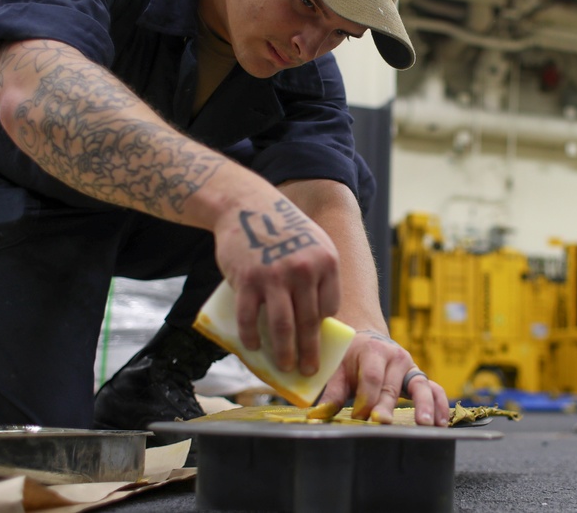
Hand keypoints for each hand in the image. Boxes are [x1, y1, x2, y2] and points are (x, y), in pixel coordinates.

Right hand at [213, 196, 340, 375]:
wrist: (247, 205)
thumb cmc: (282, 228)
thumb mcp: (312, 243)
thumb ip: (316, 275)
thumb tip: (314, 319)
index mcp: (326, 260)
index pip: (329, 306)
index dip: (323, 325)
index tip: (317, 340)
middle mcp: (303, 269)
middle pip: (309, 322)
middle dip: (309, 352)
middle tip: (309, 371)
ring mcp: (274, 275)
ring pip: (283, 327)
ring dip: (285, 353)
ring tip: (285, 367)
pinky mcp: (247, 280)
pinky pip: (251, 318)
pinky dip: (252, 337)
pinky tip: (253, 347)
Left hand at [313, 330, 449, 425]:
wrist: (368, 340)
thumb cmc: (350, 358)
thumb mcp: (338, 370)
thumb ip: (332, 393)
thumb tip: (318, 416)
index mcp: (372, 350)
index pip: (371, 376)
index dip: (365, 397)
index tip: (357, 416)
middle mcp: (395, 356)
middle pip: (392, 386)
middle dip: (386, 406)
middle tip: (382, 423)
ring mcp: (410, 367)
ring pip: (420, 386)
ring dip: (424, 405)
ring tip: (425, 423)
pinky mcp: (419, 377)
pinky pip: (434, 389)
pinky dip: (440, 404)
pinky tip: (442, 421)